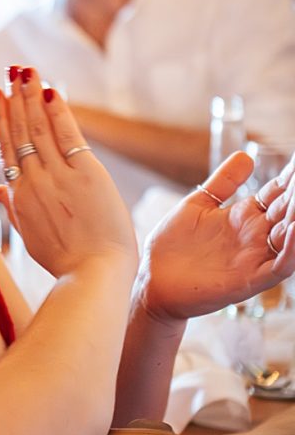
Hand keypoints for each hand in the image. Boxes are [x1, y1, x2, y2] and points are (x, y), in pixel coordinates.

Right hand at [0, 66, 136, 277]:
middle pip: (18, 132)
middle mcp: (33, 181)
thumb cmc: (66, 262)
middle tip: (8, 73)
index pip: (6, 149)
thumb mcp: (30, 237)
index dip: (0, 120)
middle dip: (13, 99)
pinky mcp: (85, 174)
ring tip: (23, 71)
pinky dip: (57, 111)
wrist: (93, 276)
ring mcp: (57, 176)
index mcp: (20, 196)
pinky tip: (49, 90)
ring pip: (38, 128)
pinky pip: (67, 135)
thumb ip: (11, 209)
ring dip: (30, 96)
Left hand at [138, 151, 294, 321]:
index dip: (290, 178)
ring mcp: (254, 257)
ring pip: (290, 238)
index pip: (277, 193)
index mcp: (244, 216)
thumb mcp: (198, 205)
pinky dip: (292, 251)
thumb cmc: (173, 244)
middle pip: (288, 212)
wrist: (153, 279)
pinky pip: (280, 266)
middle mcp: (255, 236)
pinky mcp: (249, 279)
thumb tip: (245, 155)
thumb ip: (223, 183)